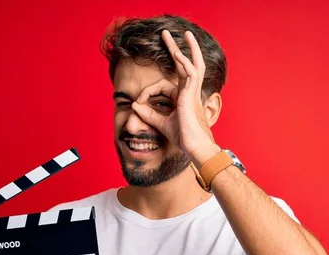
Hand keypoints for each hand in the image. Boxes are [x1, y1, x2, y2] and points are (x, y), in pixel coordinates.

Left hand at [131, 30, 220, 165]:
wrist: (194, 147)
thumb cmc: (183, 137)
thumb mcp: (161, 123)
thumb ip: (149, 114)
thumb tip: (134, 105)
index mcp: (184, 97)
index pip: (164, 84)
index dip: (148, 91)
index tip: (138, 102)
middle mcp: (189, 92)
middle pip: (186, 64)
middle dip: (177, 48)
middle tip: (167, 34)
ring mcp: (192, 92)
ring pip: (192, 64)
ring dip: (185, 48)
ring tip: (180, 34)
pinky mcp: (191, 95)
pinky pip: (190, 73)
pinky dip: (183, 62)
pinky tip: (176, 53)